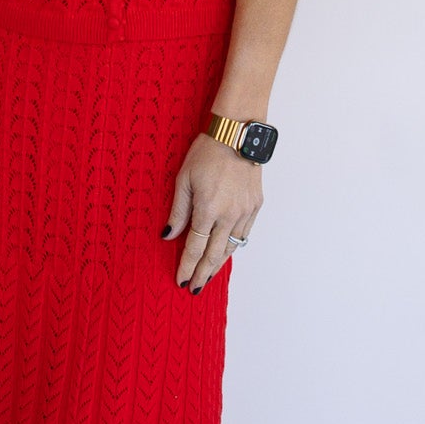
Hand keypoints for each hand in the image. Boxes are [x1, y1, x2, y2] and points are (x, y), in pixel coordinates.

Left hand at [163, 133, 262, 290]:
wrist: (237, 134)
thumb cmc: (207, 152)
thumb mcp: (183, 179)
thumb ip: (178, 211)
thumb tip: (168, 236)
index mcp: (208, 209)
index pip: (195, 247)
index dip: (187, 266)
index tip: (182, 281)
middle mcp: (229, 215)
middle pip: (215, 254)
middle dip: (203, 273)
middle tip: (195, 289)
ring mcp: (246, 211)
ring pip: (232, 246)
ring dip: (220, 264)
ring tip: (209, 276)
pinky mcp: (256, 205)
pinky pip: (245, 233)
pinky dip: (234, 246)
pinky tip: (227, 253)